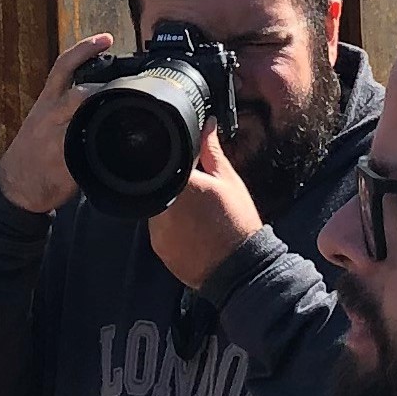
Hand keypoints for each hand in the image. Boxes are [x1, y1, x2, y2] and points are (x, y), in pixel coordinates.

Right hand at [0, 33, 114, 214]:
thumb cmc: (32, 151)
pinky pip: (88, 155)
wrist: (15, 186)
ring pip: (84, 121)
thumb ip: (66, 107)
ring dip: (106, 117)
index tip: (104, 38)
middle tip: (128, 83)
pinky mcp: (64, 165)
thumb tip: (97, 94)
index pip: (63, 67)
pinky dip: (104, 152)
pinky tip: (117, 152)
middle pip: (78, 93)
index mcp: (46, 103)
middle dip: (104, 88)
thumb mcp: (42, 120)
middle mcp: (49, 116)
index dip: (84, 50)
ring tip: (128, 112)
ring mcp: (56, 141)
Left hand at [148, 118, 264, 288]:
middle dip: (173, 186)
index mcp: (179, 183)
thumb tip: (208, 126)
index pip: (163, 162)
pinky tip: (193, 231)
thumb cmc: (238, 225)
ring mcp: (157, 230)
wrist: (240, 269)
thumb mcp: (229, 181)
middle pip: (157, 185)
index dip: (174, 162)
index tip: (188, 169)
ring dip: (170, 207)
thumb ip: (212, 151)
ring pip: (157, 208)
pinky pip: (160, 230)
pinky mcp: (159, 248)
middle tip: (198, 196)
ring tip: (197, 216)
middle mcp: (161, 207)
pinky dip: (172, 228)